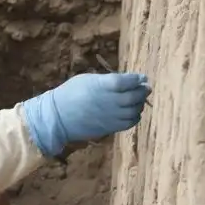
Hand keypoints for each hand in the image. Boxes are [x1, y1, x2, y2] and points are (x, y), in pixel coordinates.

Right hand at [21, 73, 151, 156]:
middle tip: (146, 88)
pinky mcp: (109, 127)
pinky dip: (135, 117)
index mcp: (101, 85)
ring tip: (140, 100)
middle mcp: (108, 101)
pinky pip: (129, 123)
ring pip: (134, 110)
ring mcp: (110, 116)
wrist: (58, 117)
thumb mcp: (87, 80)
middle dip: (142, 91)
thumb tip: (124, 82)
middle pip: (133, 96)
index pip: (125, 81)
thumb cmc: (70, 93)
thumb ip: (106, 81)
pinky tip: (134, 112)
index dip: (136, 79)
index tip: (142, 77)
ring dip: (140, 104)